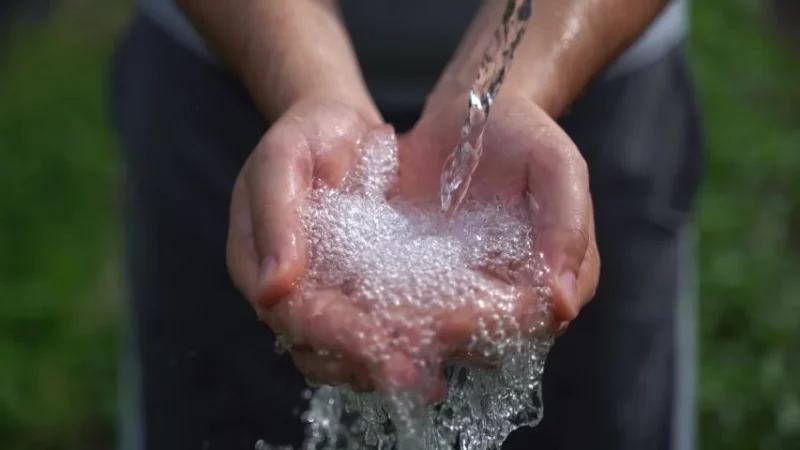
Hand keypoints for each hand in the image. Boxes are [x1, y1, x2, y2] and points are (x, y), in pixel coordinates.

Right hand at [226, 99, 438, 395]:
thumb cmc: (308, 135)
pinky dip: (404, 347)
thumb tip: (274, 287)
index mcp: (258, 263)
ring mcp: (325, 296)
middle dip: (369, 364)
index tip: (379, 343)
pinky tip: (441, 359)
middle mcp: (289, 292)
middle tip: (418, 377)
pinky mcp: (359, 294)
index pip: (293, 314)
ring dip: (387, 368)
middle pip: (319, 348)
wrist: (340, 128)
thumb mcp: (284, 158)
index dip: (334, 333)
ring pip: (346, 354)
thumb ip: (276, 214)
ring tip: (433, 379)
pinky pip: (376, 331)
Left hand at [396, 93, 599, 359]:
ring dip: (413, 333)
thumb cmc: (522, 134)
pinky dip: (388, 310)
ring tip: (375, 325)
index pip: (530, 321)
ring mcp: (467, 289)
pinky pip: (411, 304)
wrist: (468, 111)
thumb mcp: (556, 166)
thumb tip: (565, 300)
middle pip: (485, 336)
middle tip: (403, 328)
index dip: (493, 326)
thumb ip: (568, 224)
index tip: (452, 321)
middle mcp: (513, 293)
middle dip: (443, 337)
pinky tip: (360, 307)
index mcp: (554, 276)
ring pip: (445, 330)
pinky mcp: (426, 278)